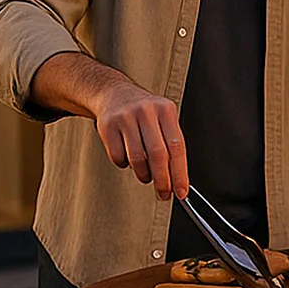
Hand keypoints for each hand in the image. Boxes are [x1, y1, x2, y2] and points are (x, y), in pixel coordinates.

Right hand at [92, 80, 188, 201]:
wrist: (115, 94)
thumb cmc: (145, 113)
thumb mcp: (164, 120)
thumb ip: (171, 146)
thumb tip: (178, 180)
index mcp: (166, 110)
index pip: (176, 147)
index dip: (179, 173)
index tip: (181, 191)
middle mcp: (147, 111)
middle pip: (157, 154)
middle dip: (162, 180)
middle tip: (164, 193)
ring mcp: (126, 117)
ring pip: (137, 158)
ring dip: (144, 174)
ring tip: (146, 175)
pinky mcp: (108, 125)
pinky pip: (118, 156)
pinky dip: (125, 164)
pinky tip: (128, 157)